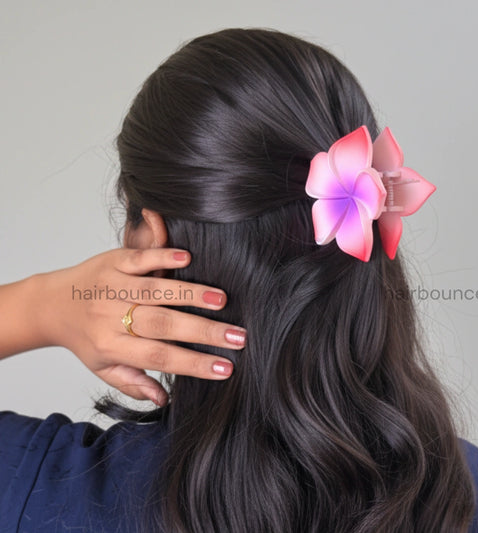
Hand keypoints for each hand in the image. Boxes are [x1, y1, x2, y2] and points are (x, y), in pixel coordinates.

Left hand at [35, 248, 245, 405]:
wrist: (50, 305)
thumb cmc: (85, 338)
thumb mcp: (103, 368)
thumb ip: (133, 382)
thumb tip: (165, 400)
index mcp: (112, 347)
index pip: (160, 357)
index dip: (194, 364)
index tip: (227, 368)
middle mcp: (112, 317)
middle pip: (163, 325)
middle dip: (203, 332)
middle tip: (238, 336)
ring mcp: (112, 287)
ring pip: (155, 290)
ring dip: (190, 294)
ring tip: (222, 300)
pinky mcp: (112, 262)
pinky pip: (138, 258)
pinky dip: (162, 256)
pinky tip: (187, 258)